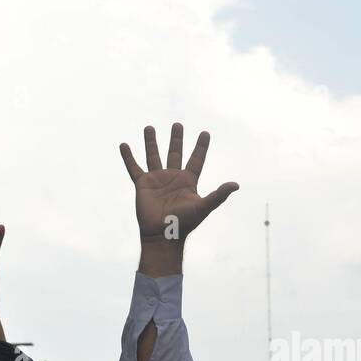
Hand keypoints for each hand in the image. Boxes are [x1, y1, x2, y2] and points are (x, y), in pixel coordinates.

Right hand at [120, 124, 237, 249]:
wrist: (163, 235)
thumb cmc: (184, 223)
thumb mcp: (203, 207)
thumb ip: (218, 195)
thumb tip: (236, 185)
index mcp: (188, 181)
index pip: (196, 159)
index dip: (201, 147)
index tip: (205, 133)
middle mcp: (172, 178)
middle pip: (175, 153)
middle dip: (176, 139)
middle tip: (178, 124)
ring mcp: (156, 180)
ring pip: (153, 156)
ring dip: (151, 142)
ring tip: (149, 127)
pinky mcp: (142, 184)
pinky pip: (134, 167)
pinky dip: (128, 157)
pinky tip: (124, 145)